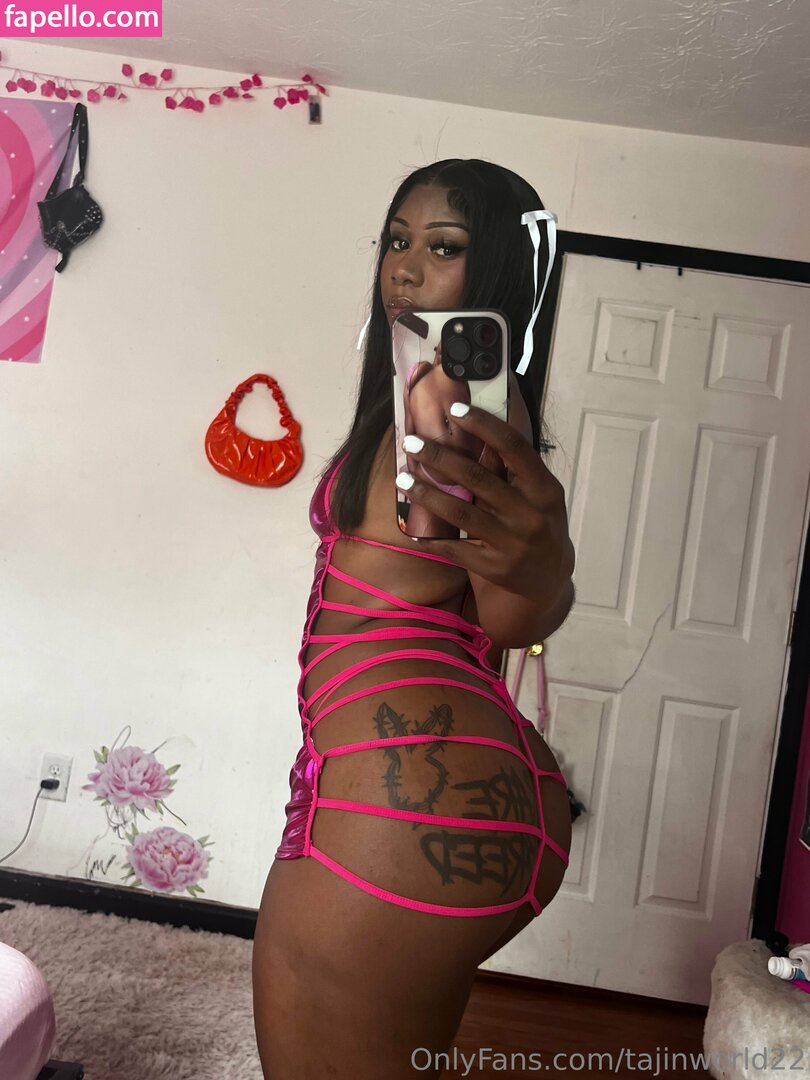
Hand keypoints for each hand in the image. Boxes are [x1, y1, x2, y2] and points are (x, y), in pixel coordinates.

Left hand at [396, 404, 574, 610]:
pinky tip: (412, 529)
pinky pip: (455, 549)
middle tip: (412, 443)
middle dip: (440, 457)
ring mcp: (513, 543)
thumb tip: (474, 430)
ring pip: (460, 512)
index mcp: (544, 488)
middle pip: (477, 478)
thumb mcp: (540, 495)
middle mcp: (530, 514)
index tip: (455, 409)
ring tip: (403, 479)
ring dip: (427, 494)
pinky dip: (432, 538)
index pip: (513, 447)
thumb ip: (515, 470)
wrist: (548, 579)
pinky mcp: (495, 567)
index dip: (484, 425)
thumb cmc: (537, 524)